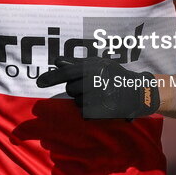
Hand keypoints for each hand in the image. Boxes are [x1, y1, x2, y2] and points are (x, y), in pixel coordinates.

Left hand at [36, 56, 160, 119]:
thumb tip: (56, 62)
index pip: (66, 73)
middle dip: (76, 89)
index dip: (50, 78)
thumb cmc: (115, 75)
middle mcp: (94, 81)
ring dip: (84, 100)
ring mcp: (98, 96)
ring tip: (99, 95)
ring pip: (77, 102)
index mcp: (93, 67)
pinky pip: (84, 112)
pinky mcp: (101, 110)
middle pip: (70, 89)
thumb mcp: (98, 64)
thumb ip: (76, 64)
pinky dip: (89, 110)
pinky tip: (101, 104)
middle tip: (91, 86)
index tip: (38, 82)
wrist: (137, 91)